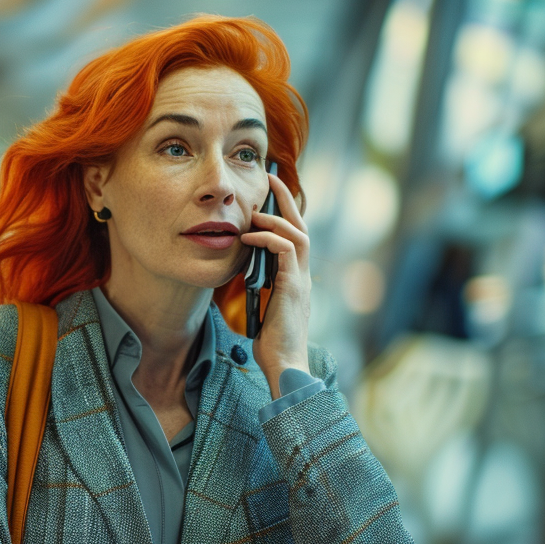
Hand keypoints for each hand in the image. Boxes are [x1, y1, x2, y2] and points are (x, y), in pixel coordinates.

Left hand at [240, 172, 310, 397]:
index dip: (285, 215)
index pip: (295, 238)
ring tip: (256, 212)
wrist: (284, 364)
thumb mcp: (262, 308)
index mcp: (296, 279)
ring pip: (297, 235)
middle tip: (271, 179)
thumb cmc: (272, 343)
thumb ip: (259, 288)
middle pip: (301, 227)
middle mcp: (303, 275)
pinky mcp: (292, 287)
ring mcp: (300, 280)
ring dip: (276, 219)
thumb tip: (241, 275)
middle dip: (287, 201)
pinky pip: (285, 251)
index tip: (269, 196)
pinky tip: (250, 239)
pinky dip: (269, 240)